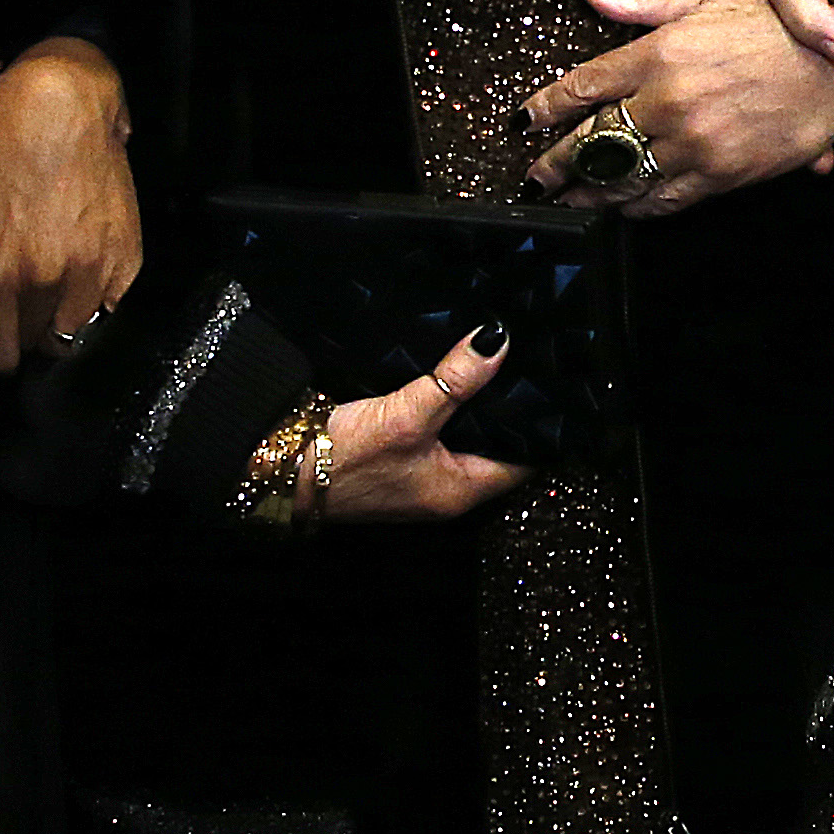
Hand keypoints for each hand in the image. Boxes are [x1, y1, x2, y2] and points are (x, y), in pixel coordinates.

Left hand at [0, 35, 141, 361]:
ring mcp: (92, 268)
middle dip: (24, 327)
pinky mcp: (127, 254)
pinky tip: (80, 265)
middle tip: (19, 293)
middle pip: (36, 343)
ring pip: (75, 332)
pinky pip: (113, 306)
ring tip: (50, 280)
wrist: (63, 98)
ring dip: (60, 317)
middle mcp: (46, 277)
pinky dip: (97, 298)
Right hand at [317, 327, 533, 521]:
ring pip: (465, 438)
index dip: (539, 426)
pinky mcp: (398, 461)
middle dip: (507, 410)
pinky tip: (451, 377)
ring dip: (475, 407)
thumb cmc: (345, 457)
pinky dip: (447, 409)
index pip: (522, 460)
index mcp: (460, 490)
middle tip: (525, 363)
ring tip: (496, 362)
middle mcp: (446, 489)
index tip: (551, 387)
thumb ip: (456, 380)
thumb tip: (498, 342)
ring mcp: (421, 476)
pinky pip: (438, 433)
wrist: (282, 470)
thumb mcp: (407, 414)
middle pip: (495, 447)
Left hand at [523, 0, 833, 215]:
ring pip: (622, 176)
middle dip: (555, 163)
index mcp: (659, 54)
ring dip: (588, 193)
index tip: (524, 121)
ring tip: (565, 199)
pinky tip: (620, 209)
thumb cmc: (778, 25)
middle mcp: (668, 102)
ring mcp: (693, 144)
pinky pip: (664, 200)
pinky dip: (636, 207)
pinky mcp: (719, 175)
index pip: (583, 86)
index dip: (546, 108)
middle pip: (592, 141)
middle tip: (535, 175)